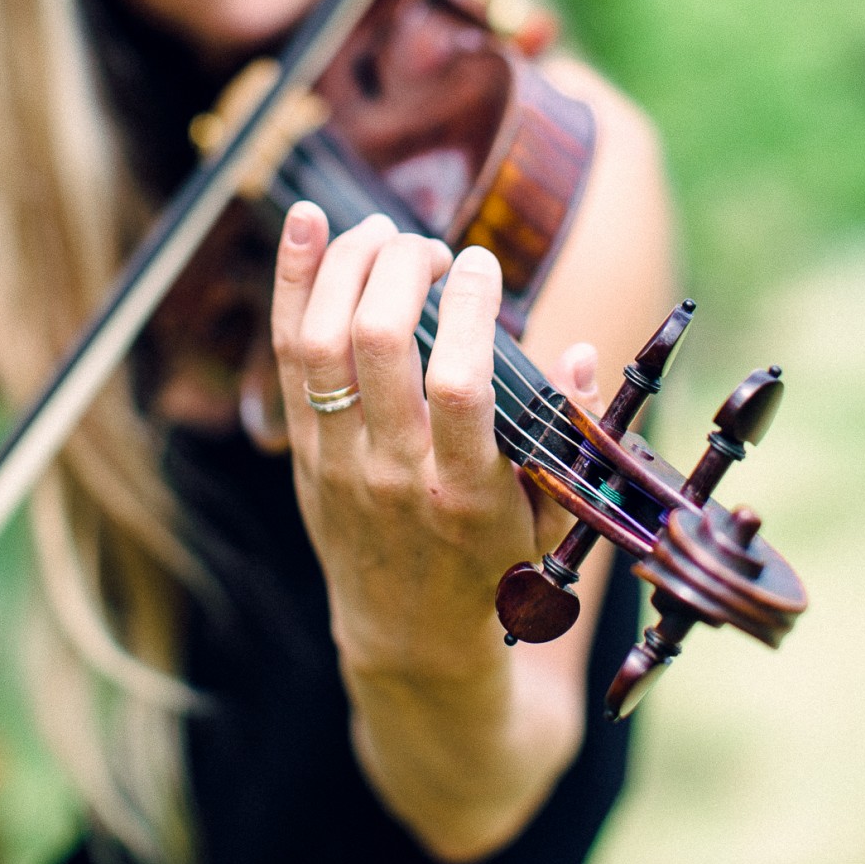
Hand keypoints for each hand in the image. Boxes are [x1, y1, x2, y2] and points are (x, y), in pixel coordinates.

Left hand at [271, 202, 561, 680]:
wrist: (411, 641)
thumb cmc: (494, 566)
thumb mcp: (553, 517)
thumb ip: (569, 434)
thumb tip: (578, 353)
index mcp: (467, 491)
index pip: (458, 384)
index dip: (467, 308)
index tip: (483, 265)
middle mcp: (393, 472)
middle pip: (378, 343)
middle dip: (404, 268)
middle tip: (434, 250)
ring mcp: (338, 460)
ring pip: (321, 340)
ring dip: (349, 266)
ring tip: (384, 234)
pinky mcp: (301, 449)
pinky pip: (286, 352)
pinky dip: (293, 282)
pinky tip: (307, 222)